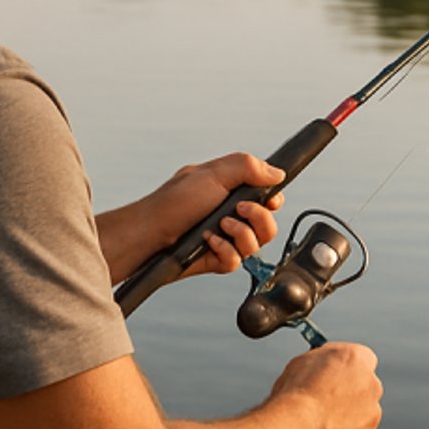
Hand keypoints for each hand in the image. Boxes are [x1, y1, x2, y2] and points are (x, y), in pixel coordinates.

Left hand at [153, 152, 285, 277]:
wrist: (150, 233)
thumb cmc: (174, 202)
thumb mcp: (213, 174)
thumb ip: (248, 167)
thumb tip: (278, 173)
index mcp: (232, 193)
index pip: (268, 199)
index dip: (273, 201)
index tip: (269, 200)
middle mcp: (232, 217)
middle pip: (269, 225)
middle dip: (258, 217)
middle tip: (237, 208)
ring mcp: (226, 240)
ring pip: (256, 245)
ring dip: (240, 234)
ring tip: (218, 225)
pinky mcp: (217, 260)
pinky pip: (236, 261)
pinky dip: (224, 250)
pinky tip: (208, 241)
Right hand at [270, 342, 381, 428]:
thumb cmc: (295, 394)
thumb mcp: (302, 362)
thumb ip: (321, 363)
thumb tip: (321, 368)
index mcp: (358, 359)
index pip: (361, 359)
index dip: (345, 368)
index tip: (332, 375)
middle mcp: (372, 385)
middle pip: (364, 389)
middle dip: (348, 396)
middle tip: (324, 403)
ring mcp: (371, 416)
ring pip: (360, 417)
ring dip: (344, 420)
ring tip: (315, 426)